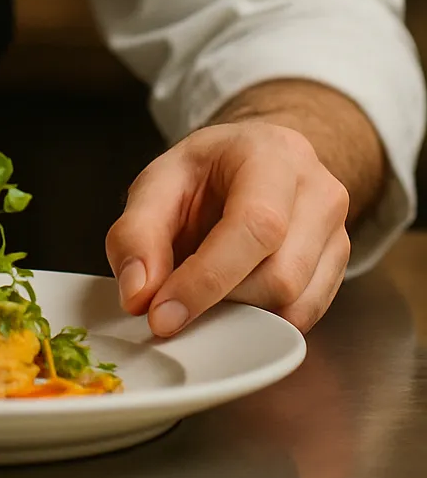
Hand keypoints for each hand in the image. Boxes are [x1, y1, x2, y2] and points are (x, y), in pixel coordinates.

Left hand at [105, 121, 350, 335]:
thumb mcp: (159, 182)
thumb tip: (138, 293)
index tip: (162, 315)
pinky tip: (234, 296)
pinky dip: (262, 322)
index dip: (207, 279)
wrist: (255, 162)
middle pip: (280, 276)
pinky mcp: (339, 267)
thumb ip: (137, 232)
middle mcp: (318, 191)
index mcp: (273, 155)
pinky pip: (304, 317)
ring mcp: (338, 231)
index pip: (255, 226)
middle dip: (219, 301)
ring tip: (206, 289)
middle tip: (175, 300)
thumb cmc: (209, 171)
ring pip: (295, 304)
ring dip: (240, 315)